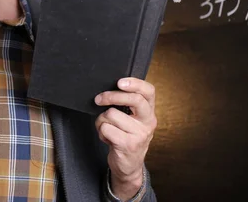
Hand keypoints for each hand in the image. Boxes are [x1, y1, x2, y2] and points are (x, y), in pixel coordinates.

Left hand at [94, 78, 156, 198]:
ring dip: (102, 120)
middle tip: (99, 99)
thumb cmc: (126, 137)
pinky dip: (101, 132)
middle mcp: (148, 122)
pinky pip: (105, 128)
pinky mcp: (128, 145)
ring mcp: (139, 134)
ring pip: (111, 114)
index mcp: (149, 112)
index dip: (135, 83)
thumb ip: (127, 105)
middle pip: (134, 99)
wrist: (128, 165)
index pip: (149, 91)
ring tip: (107, 128)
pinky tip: (107, 138)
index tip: (119, 82)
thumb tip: (109, 88)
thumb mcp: (132, 120)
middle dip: (111, 96)